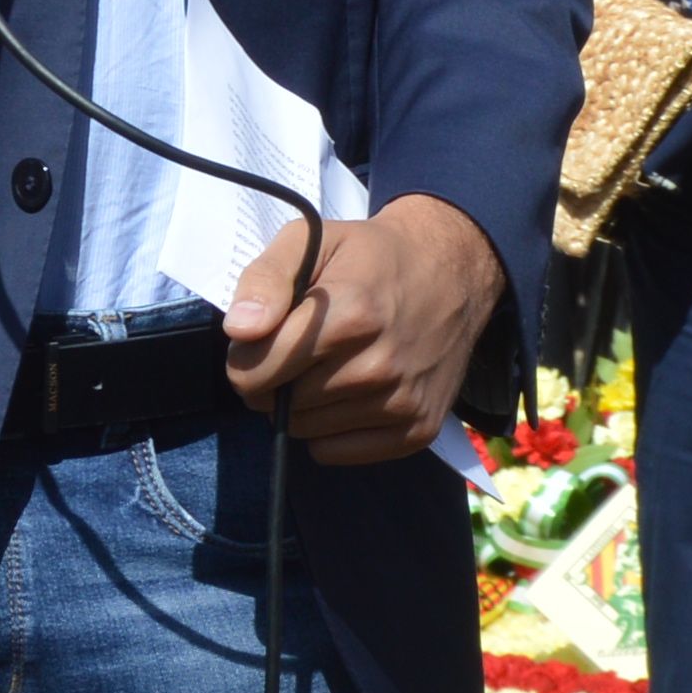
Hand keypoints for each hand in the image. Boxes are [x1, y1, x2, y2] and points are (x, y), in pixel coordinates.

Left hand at [225, 195, 506, 466]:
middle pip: (279, 403)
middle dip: (272, 379)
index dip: (245, 355)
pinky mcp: (417, 431)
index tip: (262, 338)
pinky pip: (334, 452)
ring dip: (300, 405)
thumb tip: (240, 330)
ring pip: (304, 430)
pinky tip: (346, 393)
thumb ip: (267, 278)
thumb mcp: (312, 239)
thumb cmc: (370, 257)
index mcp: (351, 315)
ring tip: (325, 365)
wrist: (451, 273)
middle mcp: (379, 367)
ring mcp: (402, 403)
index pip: (257, 369)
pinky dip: (327, 430)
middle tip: (296, 349)